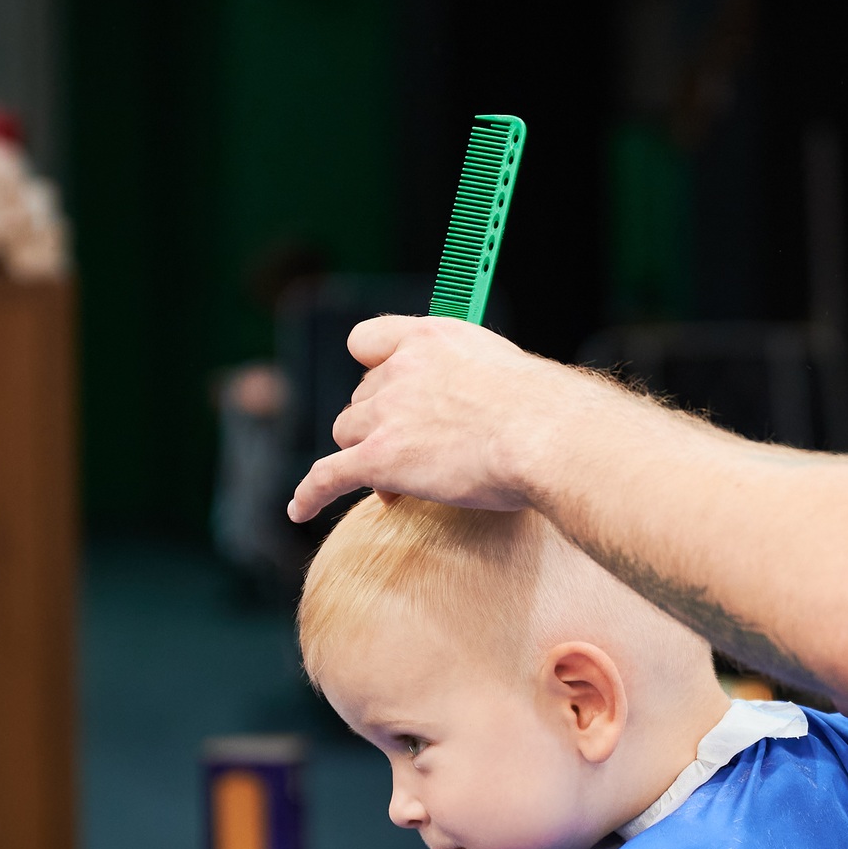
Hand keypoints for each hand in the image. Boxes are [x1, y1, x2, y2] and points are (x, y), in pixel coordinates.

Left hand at [287, 316, 585, 522]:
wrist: (547, 436)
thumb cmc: (545, 412)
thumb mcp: (507, 370)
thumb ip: (473, 377)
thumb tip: (476, 403)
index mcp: (430, 340)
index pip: (368, 340)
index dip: (375, 368)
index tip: (391, 388)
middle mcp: (401, 369)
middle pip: (361, 397)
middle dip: (379, 424)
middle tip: (418, 452)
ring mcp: (387, 414)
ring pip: (348, 434)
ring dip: (366, 454)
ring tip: (402, 482)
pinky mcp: (380, 458)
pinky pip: (327, 475)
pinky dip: (311, 493)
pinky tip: (300, 509)